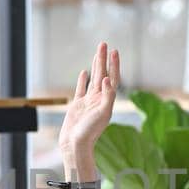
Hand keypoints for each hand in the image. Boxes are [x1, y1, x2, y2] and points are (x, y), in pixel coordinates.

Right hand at [56, 42, 119, 165]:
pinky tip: (84, 72)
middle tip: (103, 44)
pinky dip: (83, 80)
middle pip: (103, 74)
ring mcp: (88, 102)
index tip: (114, 51)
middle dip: (103, 59)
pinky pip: (81, 89)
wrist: (75, 145)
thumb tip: (106, 79)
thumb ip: (107, 96)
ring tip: (97, 53)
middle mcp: (99, 99)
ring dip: (95, 66)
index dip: (114, 64)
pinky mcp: (78, 105)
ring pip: (93, 79)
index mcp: (107, 100)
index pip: (112, 78)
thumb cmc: (90, 132)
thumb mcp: (102, 113)